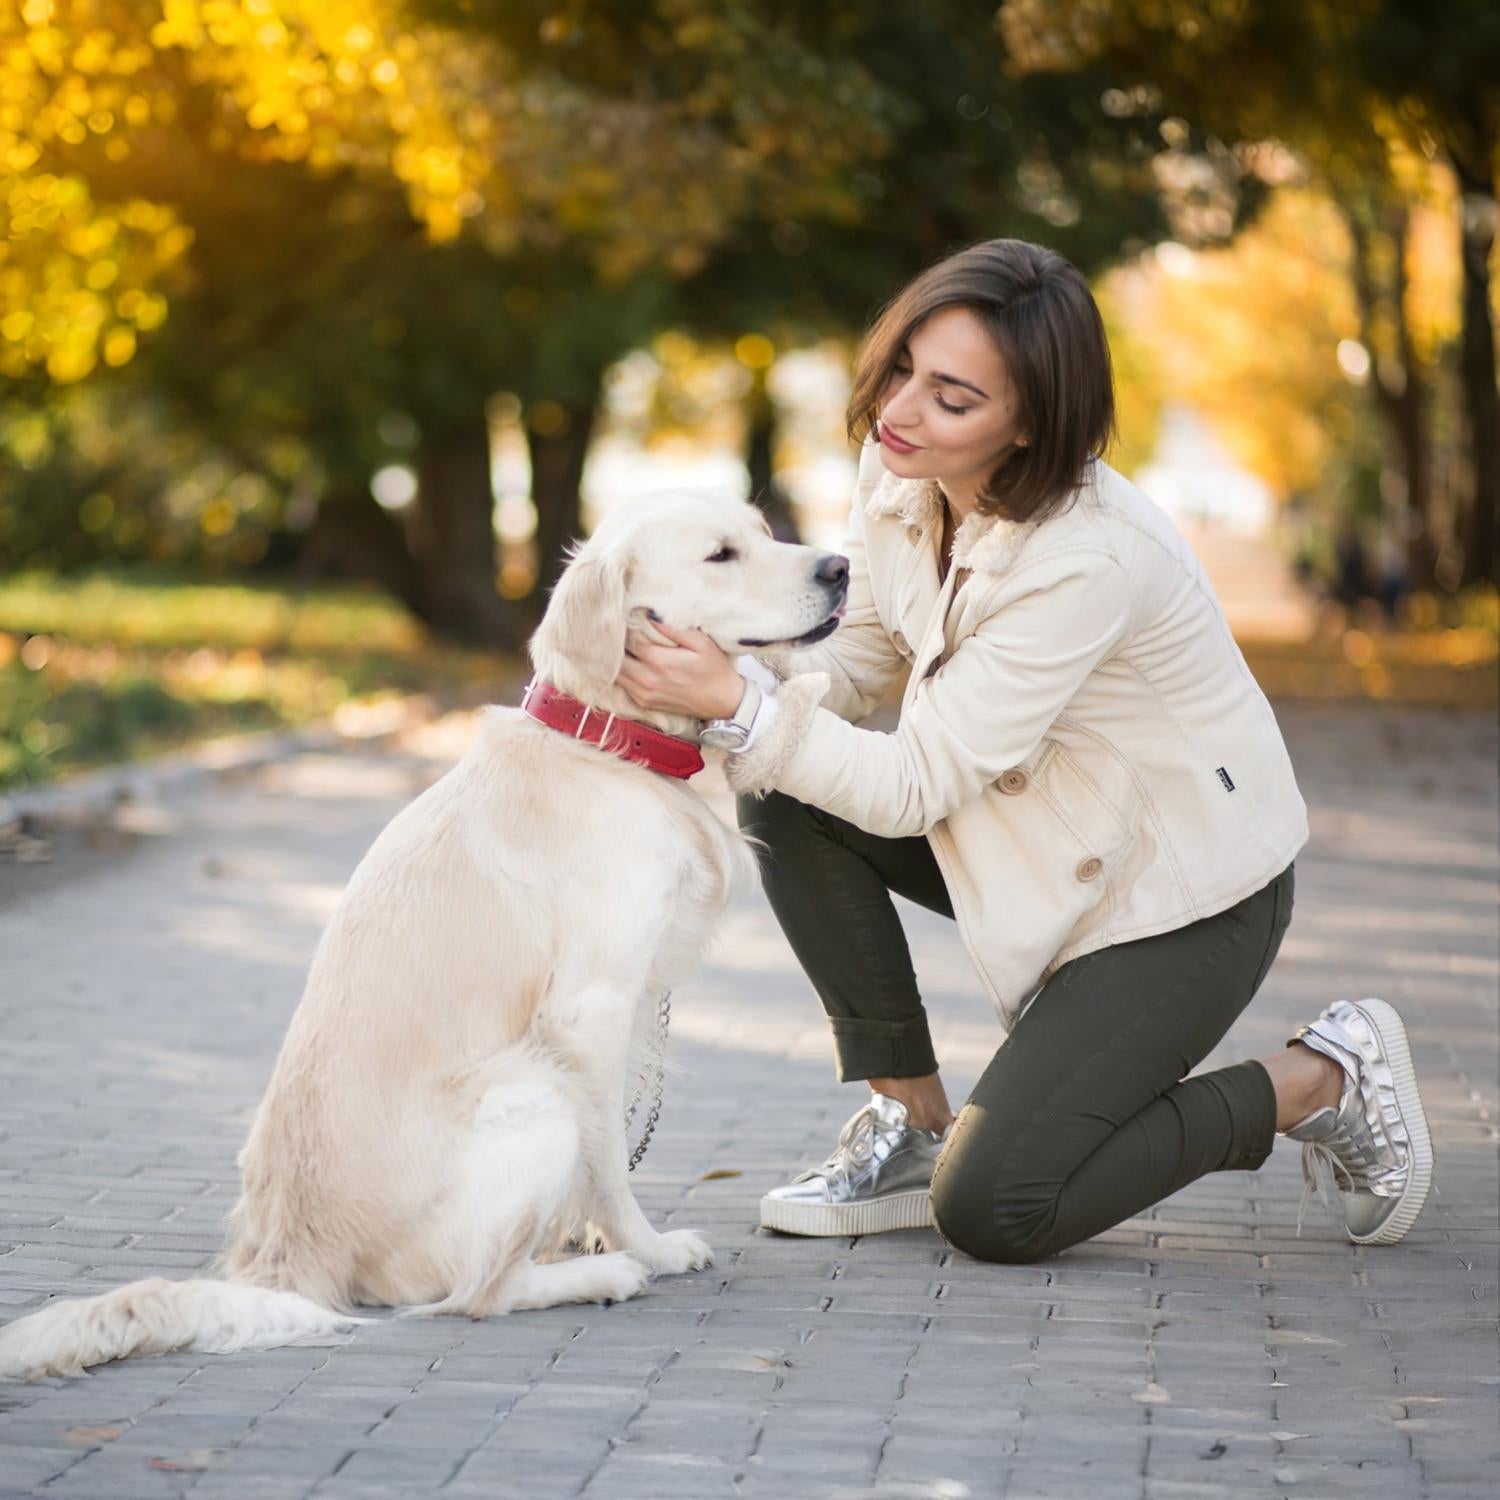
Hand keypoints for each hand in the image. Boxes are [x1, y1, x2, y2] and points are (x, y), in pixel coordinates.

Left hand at [616, 619, 744, 719]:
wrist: (723, 701)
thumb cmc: (714, 669)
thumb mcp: (702, 643)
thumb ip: (674, 629)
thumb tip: (650, 617)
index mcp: (660, 662)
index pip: (627, 639)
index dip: (625, 627)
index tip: (628, 618)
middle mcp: (647, 680)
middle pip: (616, 658)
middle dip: (616, 643)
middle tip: (620, 630)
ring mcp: (643, 694)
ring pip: (615, 673)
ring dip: (616, 659)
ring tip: (623, 645)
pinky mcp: (643, 702)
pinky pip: (622, 685)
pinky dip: (621, 673)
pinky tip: (631, 662)